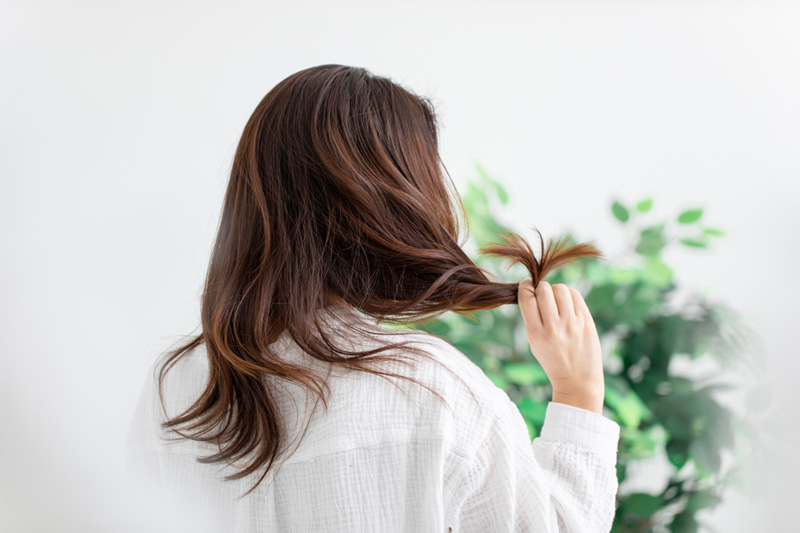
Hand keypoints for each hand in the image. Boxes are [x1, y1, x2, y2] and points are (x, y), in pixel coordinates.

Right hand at [517, 279, 604, 414]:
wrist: (578, 380)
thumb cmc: (553, 360)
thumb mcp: (535, 343)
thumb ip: (532, 318)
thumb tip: (532, 290)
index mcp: (536, 334)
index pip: (527, 298)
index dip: (525, 286)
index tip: (527, 284)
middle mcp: (553, 327)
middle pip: (543, 290)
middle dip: (541, 287)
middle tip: (542, 293)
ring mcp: (572, 324)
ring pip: (560, 289)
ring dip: (555, 290)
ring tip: (556, 299)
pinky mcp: (587, 321)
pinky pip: (575, 295)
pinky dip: (569, 294)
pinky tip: (567, 302)